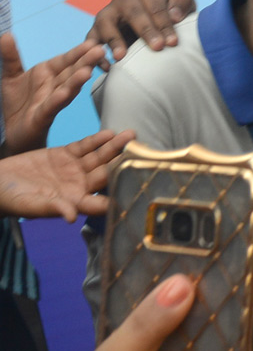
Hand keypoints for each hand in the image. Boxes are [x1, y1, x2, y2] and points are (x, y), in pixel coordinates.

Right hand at [0, 128, 133, 219]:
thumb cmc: (12, 200)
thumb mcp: (31, 205)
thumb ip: (53, 208)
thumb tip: (71, 217)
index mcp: (75, 202)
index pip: (101, 202)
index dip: (117, 197)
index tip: (135, 190)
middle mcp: (80, 186)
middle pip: (106, 175)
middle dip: (124, 165)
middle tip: (141, 154)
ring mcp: (74, 169)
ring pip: (99, 158)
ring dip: (115, 147)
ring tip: (131, 135)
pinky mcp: (64, 155)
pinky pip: (84, 146)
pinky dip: (96, 140)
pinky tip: (110, 132)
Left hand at [1, 33, 105, 155]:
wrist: (14, 131)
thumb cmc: (18, 104)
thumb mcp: (10, 75)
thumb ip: (11, 57)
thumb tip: (7, 35)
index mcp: (47, 74)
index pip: (65, 60)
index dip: (77, 52)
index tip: (92, 43)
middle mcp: (53, 87)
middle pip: (71, 73)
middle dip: (85, 62)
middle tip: (100, 51)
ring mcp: (50, 102)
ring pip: (66, 89)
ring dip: (76, 81)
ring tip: (87, 72)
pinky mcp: (42, 117)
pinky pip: (51, 107)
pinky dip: (58, 100)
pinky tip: (65, 93)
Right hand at [84, 0, 196, 59]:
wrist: (158, 25)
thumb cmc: (174, 14)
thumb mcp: (184, 4)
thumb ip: (183, 3)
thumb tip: (174, 15)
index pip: (155, 6)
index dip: (164, 24)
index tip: (173, 42)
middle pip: (132, 12)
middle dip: (145, 30)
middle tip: (157, 47)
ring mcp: (108, 13)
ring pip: (105, 22)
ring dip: (113, 39)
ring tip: (121, 56)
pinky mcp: (97, 29)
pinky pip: (91, 39)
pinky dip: (94, 52)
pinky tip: (107, 67)